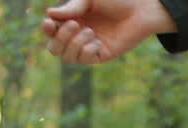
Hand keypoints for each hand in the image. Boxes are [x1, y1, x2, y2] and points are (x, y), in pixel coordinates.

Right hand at [40, 0, 177, 64]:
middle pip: (54, 48)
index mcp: (72, 19)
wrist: (140, 10)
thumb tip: (50, 14)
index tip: (49, 23)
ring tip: (90, 31)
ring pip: (68, 57)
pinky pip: (85, 61)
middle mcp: (77, 35)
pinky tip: (98, 41)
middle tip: (75, 24)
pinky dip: (87, 51)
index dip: (46, 29)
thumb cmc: (116, 0)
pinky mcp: (101, 55)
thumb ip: (72, 6)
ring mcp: (89, 46)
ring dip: (74, 44)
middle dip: (60, 38)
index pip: (51, 30)